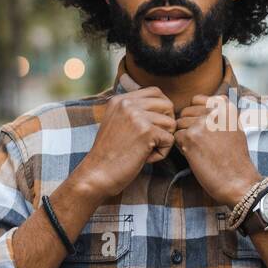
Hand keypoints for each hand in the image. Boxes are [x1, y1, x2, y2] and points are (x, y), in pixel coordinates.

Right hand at [73, 74, 174, 199]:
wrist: (96, 175)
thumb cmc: (110, 154)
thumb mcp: (117, 123)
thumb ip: (135, 110)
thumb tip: (166, 104)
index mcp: (120, 99)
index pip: (156, 92)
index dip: (162, 110)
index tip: (153, 127)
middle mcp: (127, 103)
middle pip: (167, 105)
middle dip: (166, 125)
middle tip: (151, 141)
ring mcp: (136, 116)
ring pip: (171, 123)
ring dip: (163, 140)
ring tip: (145, 150)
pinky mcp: (146, 131)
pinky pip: (170, 139)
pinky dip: (162, 153)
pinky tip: (145, 158)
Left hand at [173, 94, 262, 207]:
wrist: (238, 181)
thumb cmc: (236, 159)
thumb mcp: (235, 127)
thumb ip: (220, 114)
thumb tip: (201, 104)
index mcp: (226, 107)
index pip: (197, 100)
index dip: (195, 114)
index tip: (203, 128)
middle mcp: (214, 112)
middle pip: (185, 112)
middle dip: (189, 127)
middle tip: (202, 143)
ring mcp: (202, 123)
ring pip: (179, 125)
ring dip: (185, 137)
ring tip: (200, 149)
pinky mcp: (191, 137)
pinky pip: (176, 137)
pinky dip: (182, 148)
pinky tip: (196, 156)